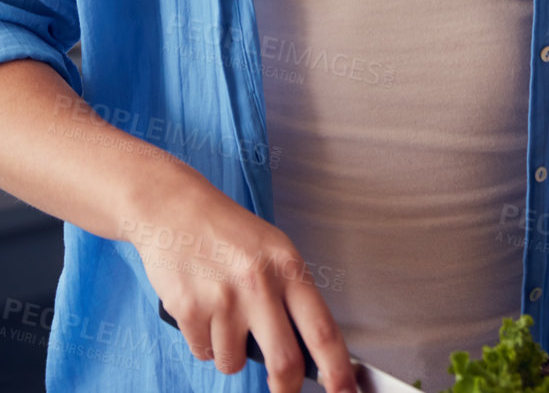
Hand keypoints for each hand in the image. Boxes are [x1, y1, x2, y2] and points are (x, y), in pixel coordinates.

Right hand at [120, 164, 355, 391]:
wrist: (175, 209)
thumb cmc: (229, 233)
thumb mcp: (272, 251)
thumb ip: (290, 295)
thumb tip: (309, 352)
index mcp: (288, 266)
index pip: (322, 329)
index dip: (337, 370)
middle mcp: (260, 284)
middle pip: (284, 363)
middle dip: (284, 389)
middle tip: (282, 390)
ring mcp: (224, 300)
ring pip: (234, 363)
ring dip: (229, 352)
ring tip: (223, 314)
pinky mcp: (190, 311)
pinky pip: (203, 353)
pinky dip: (203, 342)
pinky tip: (201, 308)